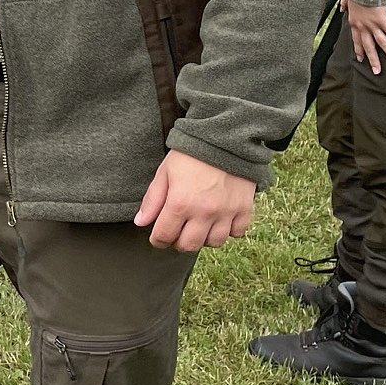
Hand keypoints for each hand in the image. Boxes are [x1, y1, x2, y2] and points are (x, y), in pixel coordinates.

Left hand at [134, 150, 256, 251]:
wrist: (224, 138)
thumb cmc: (190, 154)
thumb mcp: (165, 172)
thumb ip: (152, 200)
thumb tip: (141, 223)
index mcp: (180, 203)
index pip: (164, 236)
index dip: (158, 240)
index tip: (158, 237)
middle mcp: (204, 212)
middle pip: (189, 245)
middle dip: (179, 242)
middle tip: (178, 231)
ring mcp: (226, 212)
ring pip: (214, 243)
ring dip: (204, 238)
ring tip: (200, 225)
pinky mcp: (244, 208)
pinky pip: (237, 233)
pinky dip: (229, 230)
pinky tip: (221, 219)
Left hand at [344, 0, 385, 75]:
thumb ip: (344, 5)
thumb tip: (341, 8)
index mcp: (354, 23)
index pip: (356, 41)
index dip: (359, 51)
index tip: (360, 60)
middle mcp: (363, 27)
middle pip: (369, 47)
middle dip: (373, 60)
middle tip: (377, 71)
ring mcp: (373, 25)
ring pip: (381, 43)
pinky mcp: (382, 21)